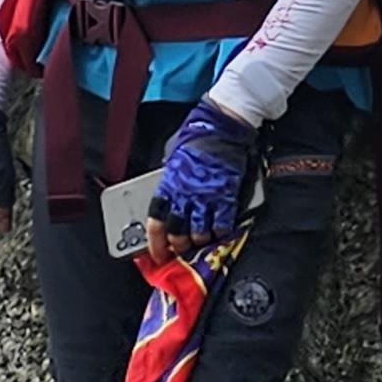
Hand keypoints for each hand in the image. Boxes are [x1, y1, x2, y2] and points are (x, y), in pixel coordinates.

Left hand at [147, 98, 256, 249]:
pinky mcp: (226, 197)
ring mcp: (206, 198)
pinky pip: (221, 224)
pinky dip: (219, 232)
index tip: (157, 253)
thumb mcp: (172, 156)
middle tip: (180, 250)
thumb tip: (168, 191)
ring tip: (199, 241)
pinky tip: (218, 232)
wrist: (222, 128)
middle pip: (177, 233)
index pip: (156, 223)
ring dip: (198, 241)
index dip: (155, 243)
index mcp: (167, 186)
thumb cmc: (195, 136)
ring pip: (198, 233)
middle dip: (178, 246)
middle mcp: (184, 196)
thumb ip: (169, 178)